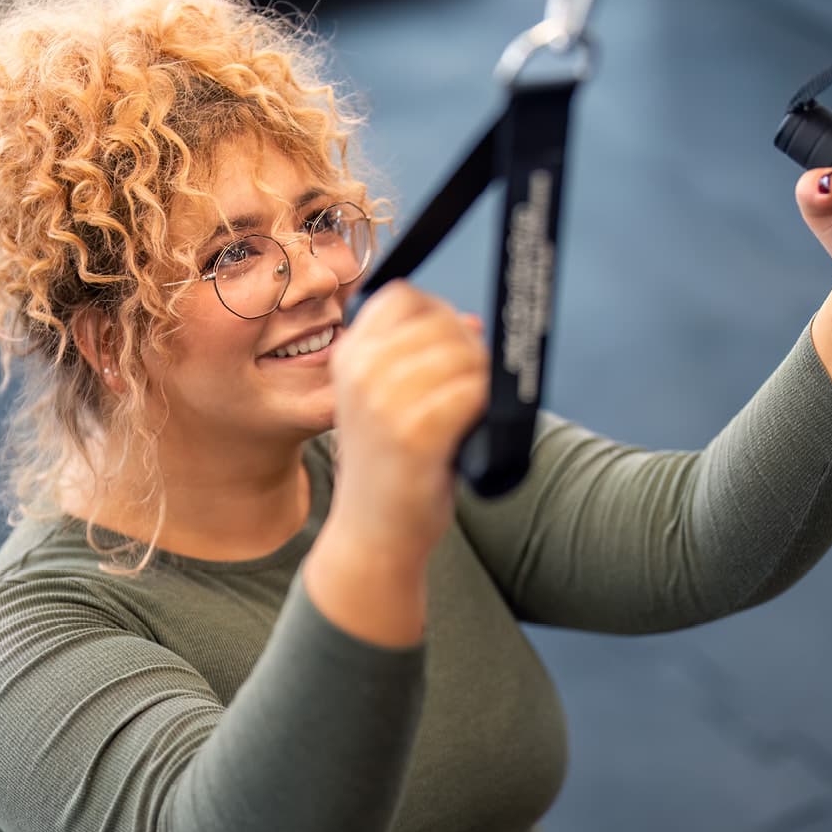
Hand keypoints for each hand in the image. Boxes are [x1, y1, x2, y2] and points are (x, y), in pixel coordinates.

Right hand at [324, 282, 488, 565]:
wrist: (373, 536)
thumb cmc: (390, 466)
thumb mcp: (386, 400)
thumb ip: (421, 357)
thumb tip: (474, 323)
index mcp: (348, 356)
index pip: (405, 296)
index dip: (439, 315)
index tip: (449, 349)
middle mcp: (361, 371)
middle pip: (442, 322)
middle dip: (469, 351)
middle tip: (467, 392)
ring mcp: (385, 401)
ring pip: (464, 355)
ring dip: (480, 381)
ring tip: (466, 415)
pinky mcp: (415, 433)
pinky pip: (474, 392)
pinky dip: (482, 408)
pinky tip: (468, 431)